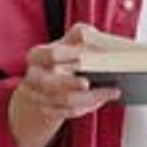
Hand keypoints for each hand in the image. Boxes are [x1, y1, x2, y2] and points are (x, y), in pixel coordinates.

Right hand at [8, 23, 120, 146]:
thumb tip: (90, 34)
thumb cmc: (62, 60)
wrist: (47, 85)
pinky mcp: (49, 111)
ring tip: (112, 91)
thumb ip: (79, 35)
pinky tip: (102, 98)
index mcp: (37, 56)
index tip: (86, 56)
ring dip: (90, 97)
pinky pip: (69, 112)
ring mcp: (39, 96)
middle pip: (50, 83)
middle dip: (71, 83)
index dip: (70, 55)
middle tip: (88, 83)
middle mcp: (34, 77)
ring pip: (64, 101)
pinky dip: (88, 106)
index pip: (51, 55)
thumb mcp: (67, 43)